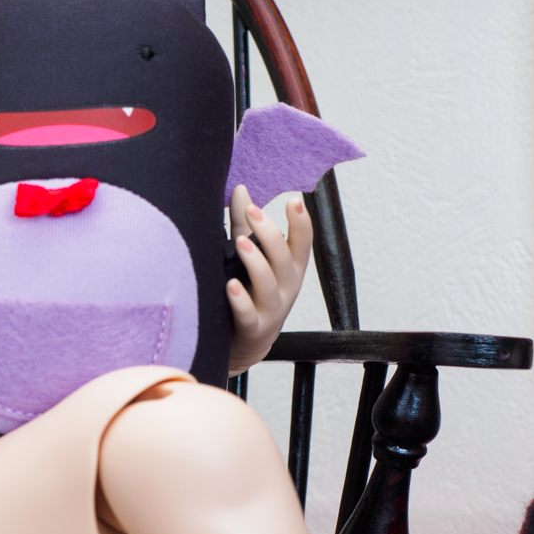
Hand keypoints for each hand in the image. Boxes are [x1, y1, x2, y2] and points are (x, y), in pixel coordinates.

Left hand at [226, 185, 311, 374]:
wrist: (245, 344)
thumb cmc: (249, 292)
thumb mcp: (251, 258)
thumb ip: (245, 226)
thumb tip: (241, 189)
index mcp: (290, 268)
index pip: (303, 243)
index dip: (301, 222)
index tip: (294, 200)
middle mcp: (287, 288)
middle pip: (285, 259)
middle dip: (270, 234)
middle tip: (252, 211)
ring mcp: (272, 310)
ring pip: (269, 284)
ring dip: (255, 262)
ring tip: (240, 242)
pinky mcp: (252, 328)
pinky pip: (248, 314)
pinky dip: (240, 300)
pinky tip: (229, 285)